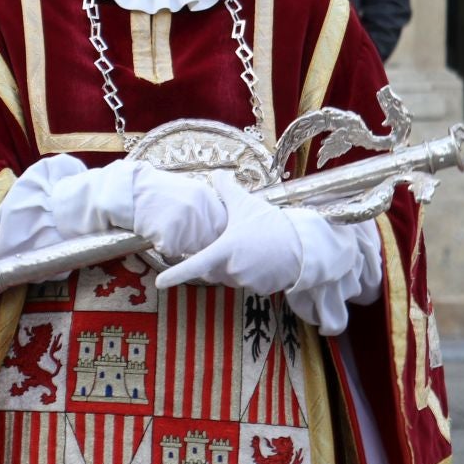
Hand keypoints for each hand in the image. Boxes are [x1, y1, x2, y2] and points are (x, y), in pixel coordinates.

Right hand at [49, 159, 226, 258]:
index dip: (215, 236)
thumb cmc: (154, 193)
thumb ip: (204, 206)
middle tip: (186, 242)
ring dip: (182, 248)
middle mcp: (199, 209)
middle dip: (200, 245)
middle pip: (210, 241)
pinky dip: (165, 251)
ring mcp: (184, 223)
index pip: (223, 226)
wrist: (125, 192)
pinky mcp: (168, 236)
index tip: (208, 239)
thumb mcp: (185, 191)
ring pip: (193, 250)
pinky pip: (172, 254)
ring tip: (166, 234)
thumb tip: (221, 227)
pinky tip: (154, 236)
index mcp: (206, 197)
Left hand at [156, 172, 377, 335]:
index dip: (175, 274)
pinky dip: (250, 274)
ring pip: (230, 277)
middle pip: (212, 269)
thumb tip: (216, 173)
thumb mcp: (247, 204)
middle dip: (216, 259)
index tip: (159, 282)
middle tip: (234, 241)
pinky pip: (247, 283)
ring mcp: (247, 281)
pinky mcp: (261, 290)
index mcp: (224, 249)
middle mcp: (232, 269)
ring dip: (234, 266)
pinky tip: (262, 260)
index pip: (194, 265)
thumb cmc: (271, 223)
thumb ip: (227, 190)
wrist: (304, 244)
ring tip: (252, 248)